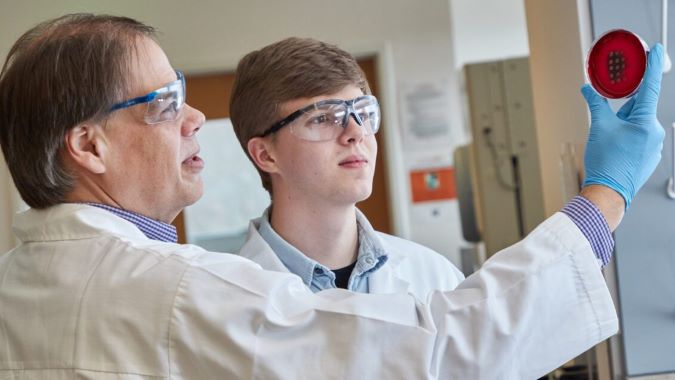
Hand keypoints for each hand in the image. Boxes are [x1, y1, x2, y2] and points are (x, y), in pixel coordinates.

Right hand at [581, 43, 665, 208]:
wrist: (608, 193)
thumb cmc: (605, 163)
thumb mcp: (598, 127)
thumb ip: (596, 104)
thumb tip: (589, 90)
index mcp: (645, 122)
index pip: (650, 86)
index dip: (653, 65)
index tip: (657, 50)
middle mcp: (655, 132)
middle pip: (638, 108)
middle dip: (622, 110)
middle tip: (608, 123)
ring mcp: (654, 145)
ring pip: (637, 123)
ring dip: (623, 125)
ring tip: (609, 141)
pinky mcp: (650, 156)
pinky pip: (639, 137)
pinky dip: (627, 138)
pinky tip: (616, 149)